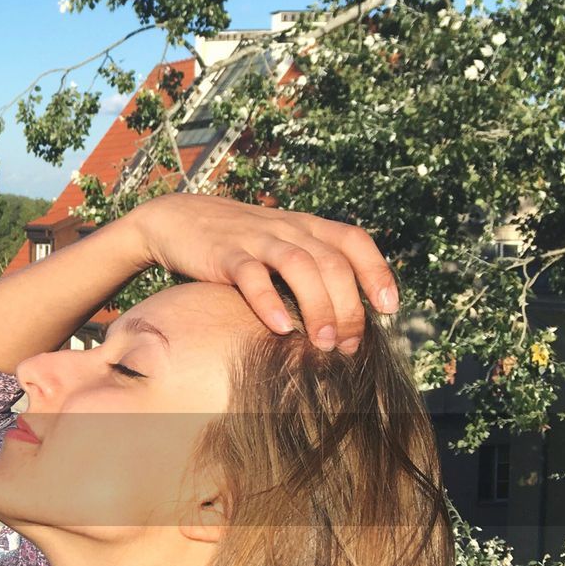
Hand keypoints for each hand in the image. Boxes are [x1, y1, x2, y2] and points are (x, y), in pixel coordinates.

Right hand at [128, 193, 399, 352]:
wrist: (176, 220)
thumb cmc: (233, 243)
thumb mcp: (277, 243)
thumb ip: (307, 267)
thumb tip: (340, 315)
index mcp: (305, 226)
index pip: (354, 241)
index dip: (377, 272)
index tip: (388, 309)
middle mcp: (288, 229)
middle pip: (333, 264)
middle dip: (348, 307)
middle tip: (349, 345)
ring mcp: (256, 240)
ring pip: (300, 267)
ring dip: (318, 307)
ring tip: (323, 343)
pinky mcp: (225, 254)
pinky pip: (252, 276)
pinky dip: (268, 302)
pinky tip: (279, 328)